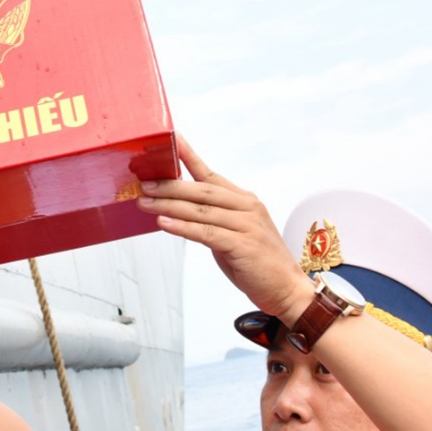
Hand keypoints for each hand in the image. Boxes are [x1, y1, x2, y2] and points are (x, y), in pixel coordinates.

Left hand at [136, 137, 312, 321]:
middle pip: (201, 191)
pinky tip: (164, 222)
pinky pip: (206, 233)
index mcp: (244, 200)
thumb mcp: (234, 232)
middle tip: (144, 182)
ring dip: (169, 205)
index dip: (189, 157)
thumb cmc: (258, 262)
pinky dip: (182, 227)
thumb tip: (179, 211)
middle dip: (169, 185)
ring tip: (145, 201)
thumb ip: (212, 219)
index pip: (210, 175)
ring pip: (201, 211)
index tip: (171, 141)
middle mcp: (247, 208)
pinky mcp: (242, 246)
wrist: (287, 289)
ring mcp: (246, 225)